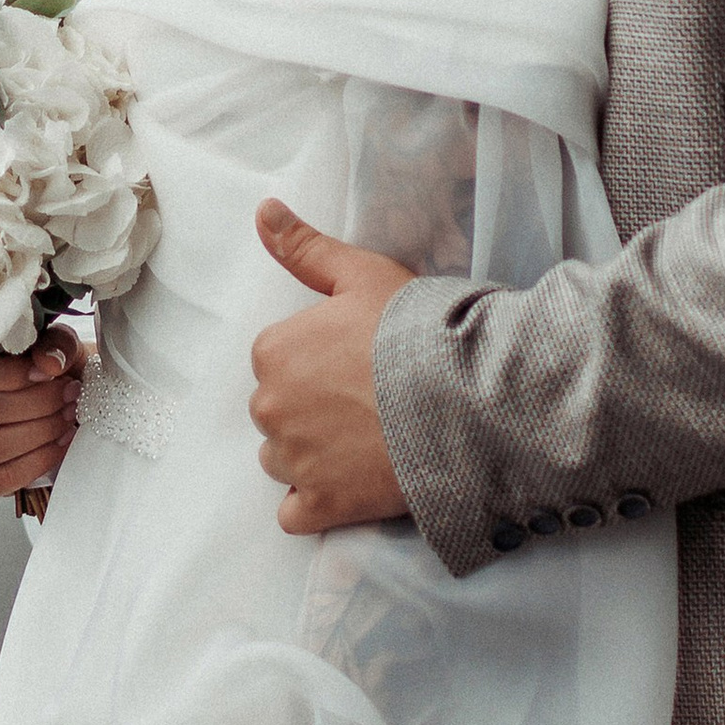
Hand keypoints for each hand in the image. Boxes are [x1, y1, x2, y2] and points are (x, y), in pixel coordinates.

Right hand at [0, 332, 83, 498]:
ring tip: (66, 419)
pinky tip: (58, 445)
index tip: (49, 374)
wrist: (64, 404)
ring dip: (38, 434)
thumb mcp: (58, 348)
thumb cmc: (52, 374)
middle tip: (68, 396)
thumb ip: (56, 345)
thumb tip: (49, 362)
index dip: (13, 375)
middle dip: (36, 405)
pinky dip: (35, 464)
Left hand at [249, 204, 411, 533]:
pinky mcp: (319, 505)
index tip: (356, 365)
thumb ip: (304, 247)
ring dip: (313, 457)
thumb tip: (263, 210)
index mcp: (272, 351)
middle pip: (277, 413)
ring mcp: (292, 461)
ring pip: (283, 462)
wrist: (460, 400)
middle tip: (368, 403)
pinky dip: (316, 504)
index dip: (318, 364)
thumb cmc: (412, 330)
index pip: (276, 362)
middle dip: (310, 411)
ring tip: (366, 442)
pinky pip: (294, 514)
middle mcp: (268, 408)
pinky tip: (352, 485)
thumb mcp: (360, 275)